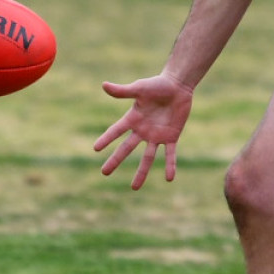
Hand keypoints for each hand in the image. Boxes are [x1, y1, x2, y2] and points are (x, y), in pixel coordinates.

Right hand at [94, 72, 194, 189]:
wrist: (178, 86)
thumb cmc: (157, 85)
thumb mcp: (139, 88)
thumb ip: (123, 91)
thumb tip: (103, 85)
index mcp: (133, 119)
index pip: (116, 131)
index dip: (106, 139)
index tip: (95, 149)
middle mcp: (142, 130)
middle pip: (126, 148)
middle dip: (116, 160)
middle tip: (104, 172)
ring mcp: (156, 135)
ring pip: (147, 157)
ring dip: (141, 172)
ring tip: (134, 188)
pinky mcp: (171, 137)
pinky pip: (170, 154)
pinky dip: (170, 165)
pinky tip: (170, 178)